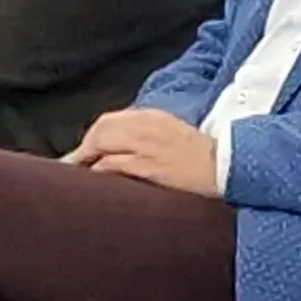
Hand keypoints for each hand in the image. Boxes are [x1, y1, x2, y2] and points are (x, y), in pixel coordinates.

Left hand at [66, 106, 219, 196]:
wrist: (227, 168)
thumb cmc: (202, 158)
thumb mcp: (173, 135)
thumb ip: (147, 136)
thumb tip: (118, 150)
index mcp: (153, 117)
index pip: (109, 121)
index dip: (92, 138)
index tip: (83, 155)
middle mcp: (146, 126)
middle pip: (100, 130)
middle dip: (83, 149)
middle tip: (73, 167)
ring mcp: (147, 146)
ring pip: (101, 144)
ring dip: (84, 161)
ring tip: (78, 178)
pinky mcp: (148, 166)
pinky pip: (112, 165)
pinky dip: (98, 172)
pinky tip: (93, 184)